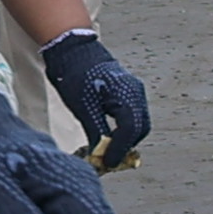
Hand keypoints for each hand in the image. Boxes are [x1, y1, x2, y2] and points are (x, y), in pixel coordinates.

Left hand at [38, 27, 152, 167]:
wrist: (73, 50)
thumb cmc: (76, 74)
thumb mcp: (83, 108)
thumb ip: (96, 132)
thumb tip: (100, 153)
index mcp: (126, 95)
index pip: (130, 131)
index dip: (120, 150)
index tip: (108, 163)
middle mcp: (136, 93)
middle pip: (139, 128)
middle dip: (126, 146)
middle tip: (109, 159)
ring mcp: (134, 91)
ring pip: (138, 122)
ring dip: (126, 138)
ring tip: (108, 149)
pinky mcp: (128, 91)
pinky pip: (133, 114)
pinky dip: (125, 128)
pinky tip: (110, 134)